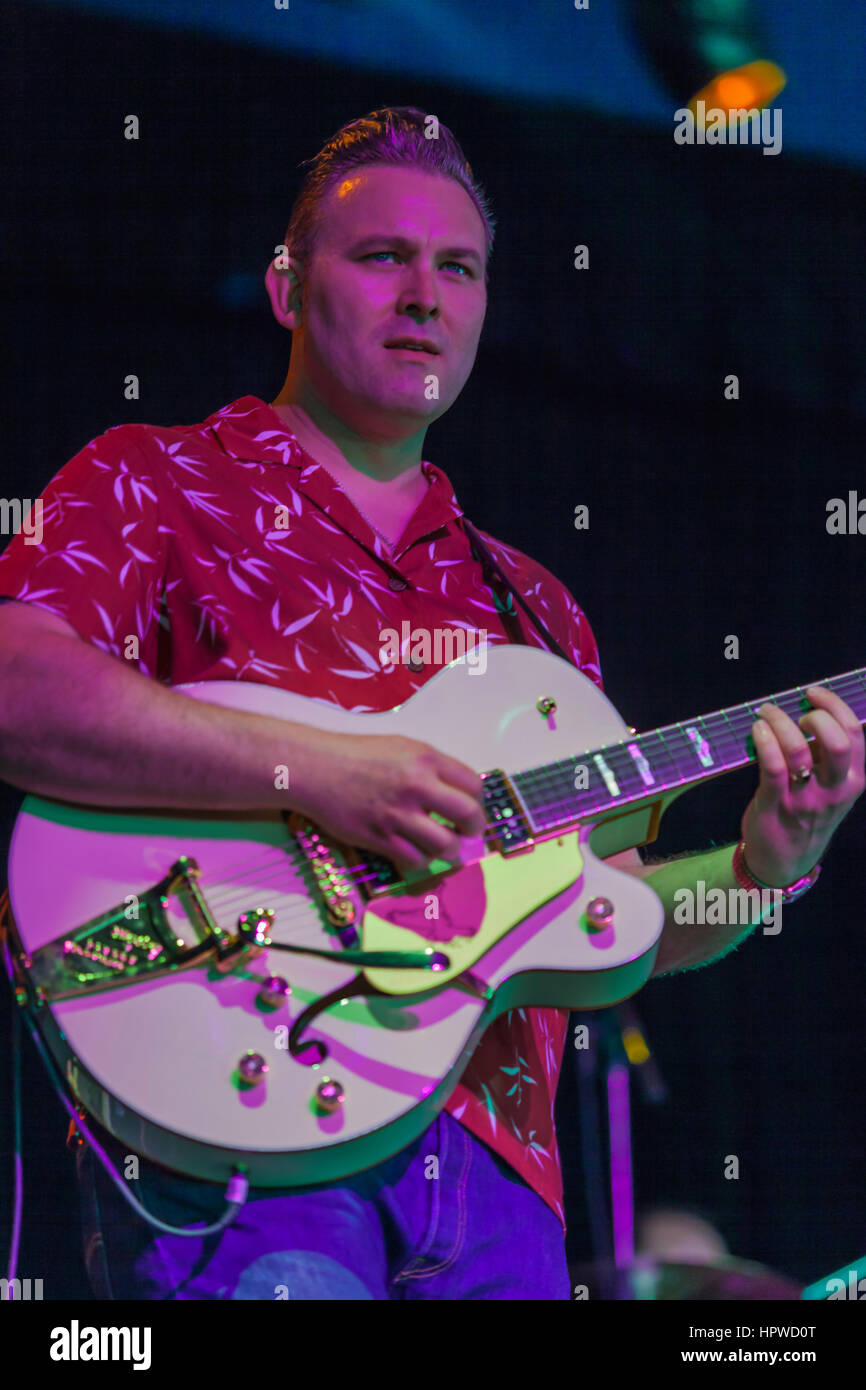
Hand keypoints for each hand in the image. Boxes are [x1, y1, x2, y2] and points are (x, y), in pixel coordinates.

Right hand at [294, 731, 485, 877]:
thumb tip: (459, 793)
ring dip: (448, 850)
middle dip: (473, 829)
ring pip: (444, 845)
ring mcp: (397, 814)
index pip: (473, 786)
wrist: (316, 769)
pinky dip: (420, 859)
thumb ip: (432, 768)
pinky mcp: (379, 837)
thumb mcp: (402, 747)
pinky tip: (414, 851)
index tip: (470, 807)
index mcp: (425, 759)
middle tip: (467, 832)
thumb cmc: (358, 755)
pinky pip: (415, 860)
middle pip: (468, 816)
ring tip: (442, 846)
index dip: (476, 800)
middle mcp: (416, 785)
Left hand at [741, 685, 865, 885]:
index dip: (835, 705)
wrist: (784, 859)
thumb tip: (811, 711)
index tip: (813, 693)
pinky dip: (764, 740)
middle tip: (795, 715)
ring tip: (766, 714)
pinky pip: (772, 766)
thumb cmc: (807, 811)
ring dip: (780, 722)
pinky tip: (757, 729)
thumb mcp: (833, 787)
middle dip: (815, 716)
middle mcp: (834, 790)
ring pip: (799, 750)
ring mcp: (805, 799)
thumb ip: (829, 755)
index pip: (855, 733)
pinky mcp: (775, 804)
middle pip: (837, 741)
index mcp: (854, 780)